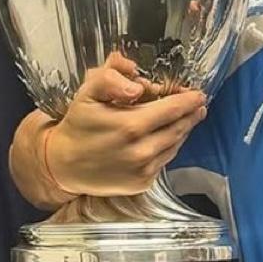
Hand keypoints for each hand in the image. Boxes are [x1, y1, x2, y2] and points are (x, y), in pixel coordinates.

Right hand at [40, 52, 207, 196]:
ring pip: (175, 144)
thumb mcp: (87, 93)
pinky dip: (170, 146)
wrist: (64, 165)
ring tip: (188, 116)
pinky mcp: (143, 183)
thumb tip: (137, 83)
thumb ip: (110, 78)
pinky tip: (167, 136)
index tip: (198, 93)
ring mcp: (143, 170)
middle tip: (198, 103)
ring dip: (183, 129)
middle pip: (179, 127)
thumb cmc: (79, 125)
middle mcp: (141, 151)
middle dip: (191, 113)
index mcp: (130, 126)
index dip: (189, 100)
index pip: (172, 109)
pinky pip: (165, 159)